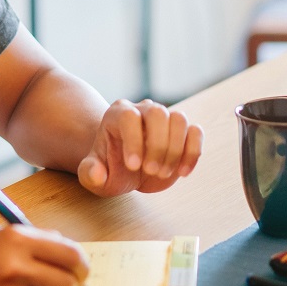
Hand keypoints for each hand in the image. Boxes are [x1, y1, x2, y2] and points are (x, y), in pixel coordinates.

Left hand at [77, 99, 202, 196]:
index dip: (133, 140)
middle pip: (158, 113)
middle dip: (157, 146)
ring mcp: (165, 119)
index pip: (129, 117)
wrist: (127, 169)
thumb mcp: (93, 175)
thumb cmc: (109, 168)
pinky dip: (193, 152)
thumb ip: (90, 174)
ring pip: (179, 119)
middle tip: (150, 171)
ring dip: (175, 150)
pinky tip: (182, 172)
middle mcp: (143, 110)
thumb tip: (97, 174)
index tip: (132, 166)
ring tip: (162, 173)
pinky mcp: (183, 132)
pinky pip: (196, 132)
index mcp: (118, 114)